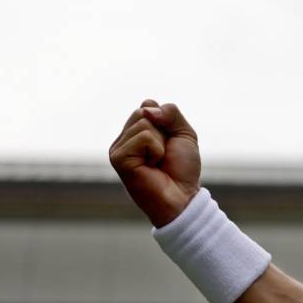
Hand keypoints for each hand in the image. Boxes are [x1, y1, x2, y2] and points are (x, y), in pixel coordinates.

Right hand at [109, 99, 201, 226]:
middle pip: (144, 111)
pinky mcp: (118, 158)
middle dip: (164, 131)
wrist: (182, 196)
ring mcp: (118, 148)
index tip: (170, 143)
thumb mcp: (184, 133)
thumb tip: (147, 109)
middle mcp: (124, 138)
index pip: (148, 105)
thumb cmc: (182, 169)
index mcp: (136, 132)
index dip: (167, 121)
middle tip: (164, 154)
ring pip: (144, 123)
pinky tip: (152, 166)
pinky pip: (144, 137)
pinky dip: (156, 150)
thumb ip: (171, 113)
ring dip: (161, 143)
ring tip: (158, 162)